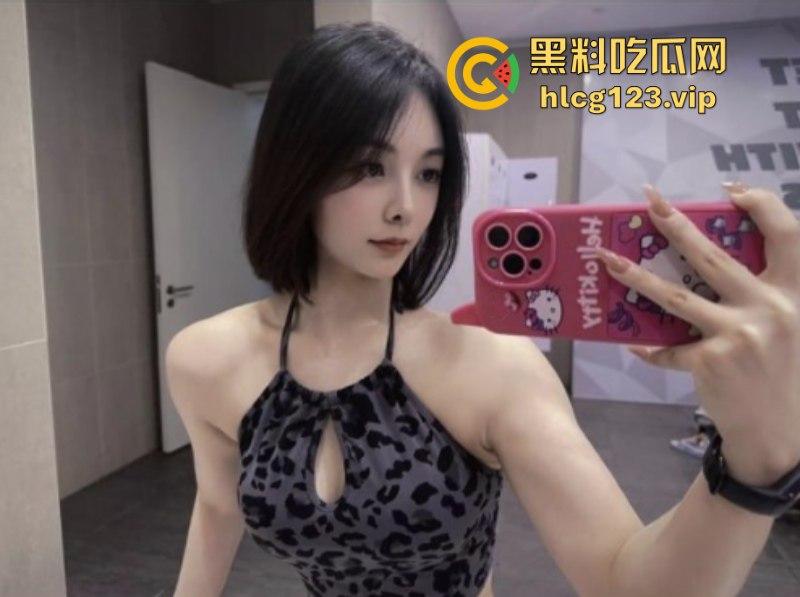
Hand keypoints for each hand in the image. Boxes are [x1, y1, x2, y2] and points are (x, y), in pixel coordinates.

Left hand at [595, 182, 799, 485]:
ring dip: (635, 276)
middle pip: (712, 255)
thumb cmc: (785, 376)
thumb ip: (765, 294)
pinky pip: (668, 348)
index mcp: (796, 294)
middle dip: (675, 224)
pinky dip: (650, 348)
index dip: (761, 204)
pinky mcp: (711, 361)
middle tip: (649, 200)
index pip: (787, 233)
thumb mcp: (791, 327)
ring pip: (674, 295)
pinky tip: (636, 345)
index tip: (731, 192)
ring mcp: (739, 334)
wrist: (781, 437)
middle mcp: (771, 308)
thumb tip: (711, 263)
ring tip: (607, 260)